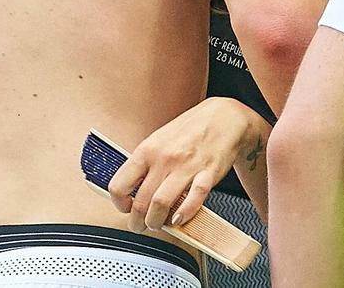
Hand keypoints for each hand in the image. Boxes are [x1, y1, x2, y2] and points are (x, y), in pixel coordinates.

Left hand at [106, 99, 266, 230]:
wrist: (223, 117)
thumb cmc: (190, 130)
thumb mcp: (159, 140)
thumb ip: (145, 164)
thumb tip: (130, 189)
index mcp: (147, 149)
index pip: (120, 183)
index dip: (119, 203)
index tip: (125, 208)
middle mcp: (164, 158)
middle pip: (141, 201)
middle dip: (138, 222)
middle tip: (140, 226)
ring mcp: (186, 167)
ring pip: (161, 204)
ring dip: (156, 222)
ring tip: (158, 224)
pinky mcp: (208, 174)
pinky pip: (193, 200)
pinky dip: (184, 215)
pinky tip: (179, 219)